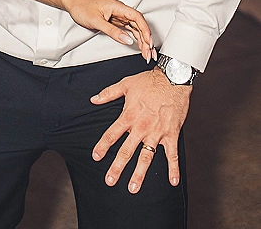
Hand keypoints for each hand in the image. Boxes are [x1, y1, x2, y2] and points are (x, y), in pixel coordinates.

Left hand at [69, 0, 154, 61]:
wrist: (74, 4)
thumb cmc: (82, 8)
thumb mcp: (96, 21)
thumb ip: (112, 31)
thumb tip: (127, 40)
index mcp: (117, 7)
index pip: (137, 17)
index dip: (145, 30)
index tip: (149, 42)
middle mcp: (120, 11)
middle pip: (139, 24)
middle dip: (146, 38)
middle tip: (149, 52)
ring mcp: (118, 16)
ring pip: (135, 28)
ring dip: (142, 40)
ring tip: (146, 52)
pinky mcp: (115, 21)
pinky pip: (129, 30)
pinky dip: (135, 38)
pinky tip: (139, 45)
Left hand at [90, 67, 190, 191]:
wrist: (172, 79)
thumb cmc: (149, 81)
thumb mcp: (126, 84)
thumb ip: (108, 93)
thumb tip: (93, 99)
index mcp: (129, 115)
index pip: (112, 134)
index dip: (103, 146)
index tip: (96, 157)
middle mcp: (141, 127)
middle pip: (126, 151)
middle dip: (117, 167)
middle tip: (110, 180)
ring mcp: (157, 133)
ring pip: (146, 157)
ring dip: (139, 174)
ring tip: (133, 188)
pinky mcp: (171, 135)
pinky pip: (173, 155)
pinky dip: (174, 169)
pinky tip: (173, 182)